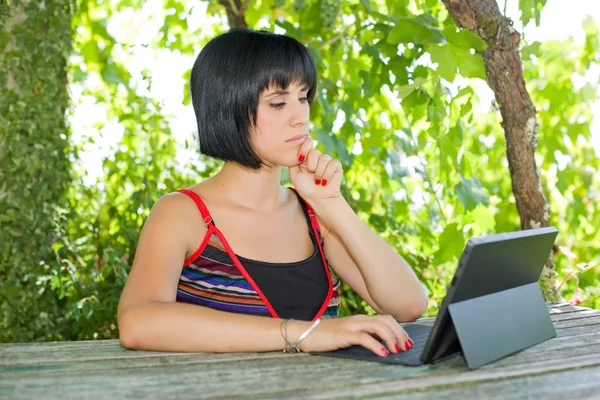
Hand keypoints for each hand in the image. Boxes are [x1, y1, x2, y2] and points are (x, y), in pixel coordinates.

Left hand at [288, 136, 342, 202]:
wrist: (318, 199)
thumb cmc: (305, 188)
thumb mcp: (294, 174)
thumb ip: (293, 161)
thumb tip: (294, 149)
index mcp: (307, 157)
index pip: (307, 142)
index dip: (304, 148)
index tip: (301, 159)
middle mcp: (317, 157)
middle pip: (314, 152)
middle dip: (311, 165)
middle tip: (311, 174)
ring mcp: (327, 161)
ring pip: (323, 158)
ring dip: (319, 173)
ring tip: (317, 181)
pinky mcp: (336, 166)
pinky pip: (332, 164)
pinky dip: (327, 175)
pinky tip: (325, 182)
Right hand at [290, 315, 414, 356]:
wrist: (305, 333)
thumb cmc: (326, 336)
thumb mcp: (348, 334)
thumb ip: (363, 336)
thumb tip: (382, 345)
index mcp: (361, 319)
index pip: (386, 319)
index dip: (399, 329)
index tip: (407, 341)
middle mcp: (358, 319)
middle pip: (386, 321)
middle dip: (400, 334)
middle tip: (406, 347)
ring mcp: (351, 325)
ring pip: (379, 326)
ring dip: (391, 338)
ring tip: (397, 350)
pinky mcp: (344, 334)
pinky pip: (364, 338)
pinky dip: (376, 345)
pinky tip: (383, 353)